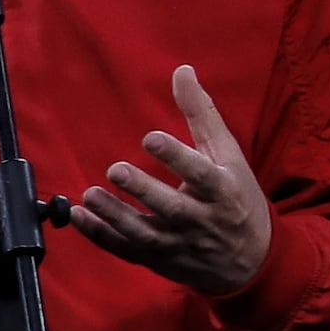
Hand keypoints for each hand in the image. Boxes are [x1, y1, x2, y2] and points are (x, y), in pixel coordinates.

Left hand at [62, 65, 271, 294]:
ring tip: (90, 194)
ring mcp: (179, 244)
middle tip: (115, 169)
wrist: (251, 259)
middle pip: (170, 207)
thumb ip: (202, 114)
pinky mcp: (159, 260)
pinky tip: (78, 216)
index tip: (150, 138)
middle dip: (142, 190)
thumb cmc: (237, 197)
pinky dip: (100, 236)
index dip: (176, 156)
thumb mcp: (228, 155)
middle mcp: (201, 219)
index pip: (200, 173)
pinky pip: (126, 250)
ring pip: (144, 234)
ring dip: (114, 216)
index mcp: (222, 190)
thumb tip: (182, 70)